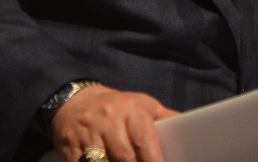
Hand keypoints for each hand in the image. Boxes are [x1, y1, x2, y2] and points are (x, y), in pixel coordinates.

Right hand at [51, 84, 179, 161]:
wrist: (76, 101)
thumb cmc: (118, 107)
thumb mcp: (144, 105)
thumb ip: (165, 119)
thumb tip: (187, 131)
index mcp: (131, 111)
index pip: (145, 141)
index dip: (154, 161)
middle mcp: (109, 121)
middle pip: (124, 157)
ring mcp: (87, 134)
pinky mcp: (69, 148)